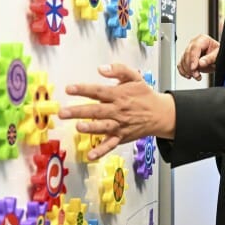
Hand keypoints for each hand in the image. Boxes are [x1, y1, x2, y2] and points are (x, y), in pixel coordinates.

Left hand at [59, 64, 175, 159]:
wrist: (160, 114)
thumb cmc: (145, 95)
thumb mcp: (135, 77)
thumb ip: (119, 70)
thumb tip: (101, 69)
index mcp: (119, 95)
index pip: (98, 91)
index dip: (83, 90)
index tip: (69, 89)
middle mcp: (118, 110)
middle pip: (97, 110)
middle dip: (79, 111)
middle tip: (63, 112)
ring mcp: (119, 125)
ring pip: (103, 127)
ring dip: (91, 127)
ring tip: (79, 127)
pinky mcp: (121, 136)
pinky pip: (110, 145)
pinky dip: (101, 151)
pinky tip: (91, 155)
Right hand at [178, 34, 219, 80]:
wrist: (218, 59)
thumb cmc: (219, 53)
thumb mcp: (218, 55)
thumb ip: (210, 58)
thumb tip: (201, 63)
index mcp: (202, 39)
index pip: (195, 48)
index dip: (193, 59)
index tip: (193, 68)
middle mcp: (194, 43)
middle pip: (187, 54)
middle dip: (190, 67)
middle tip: (196, 74)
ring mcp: (189, 50)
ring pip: (183, 60)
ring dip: (188, 71)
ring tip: (197, 76)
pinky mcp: (187, 58)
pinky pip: (181, 64)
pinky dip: (183, 71)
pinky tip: (189, 76)